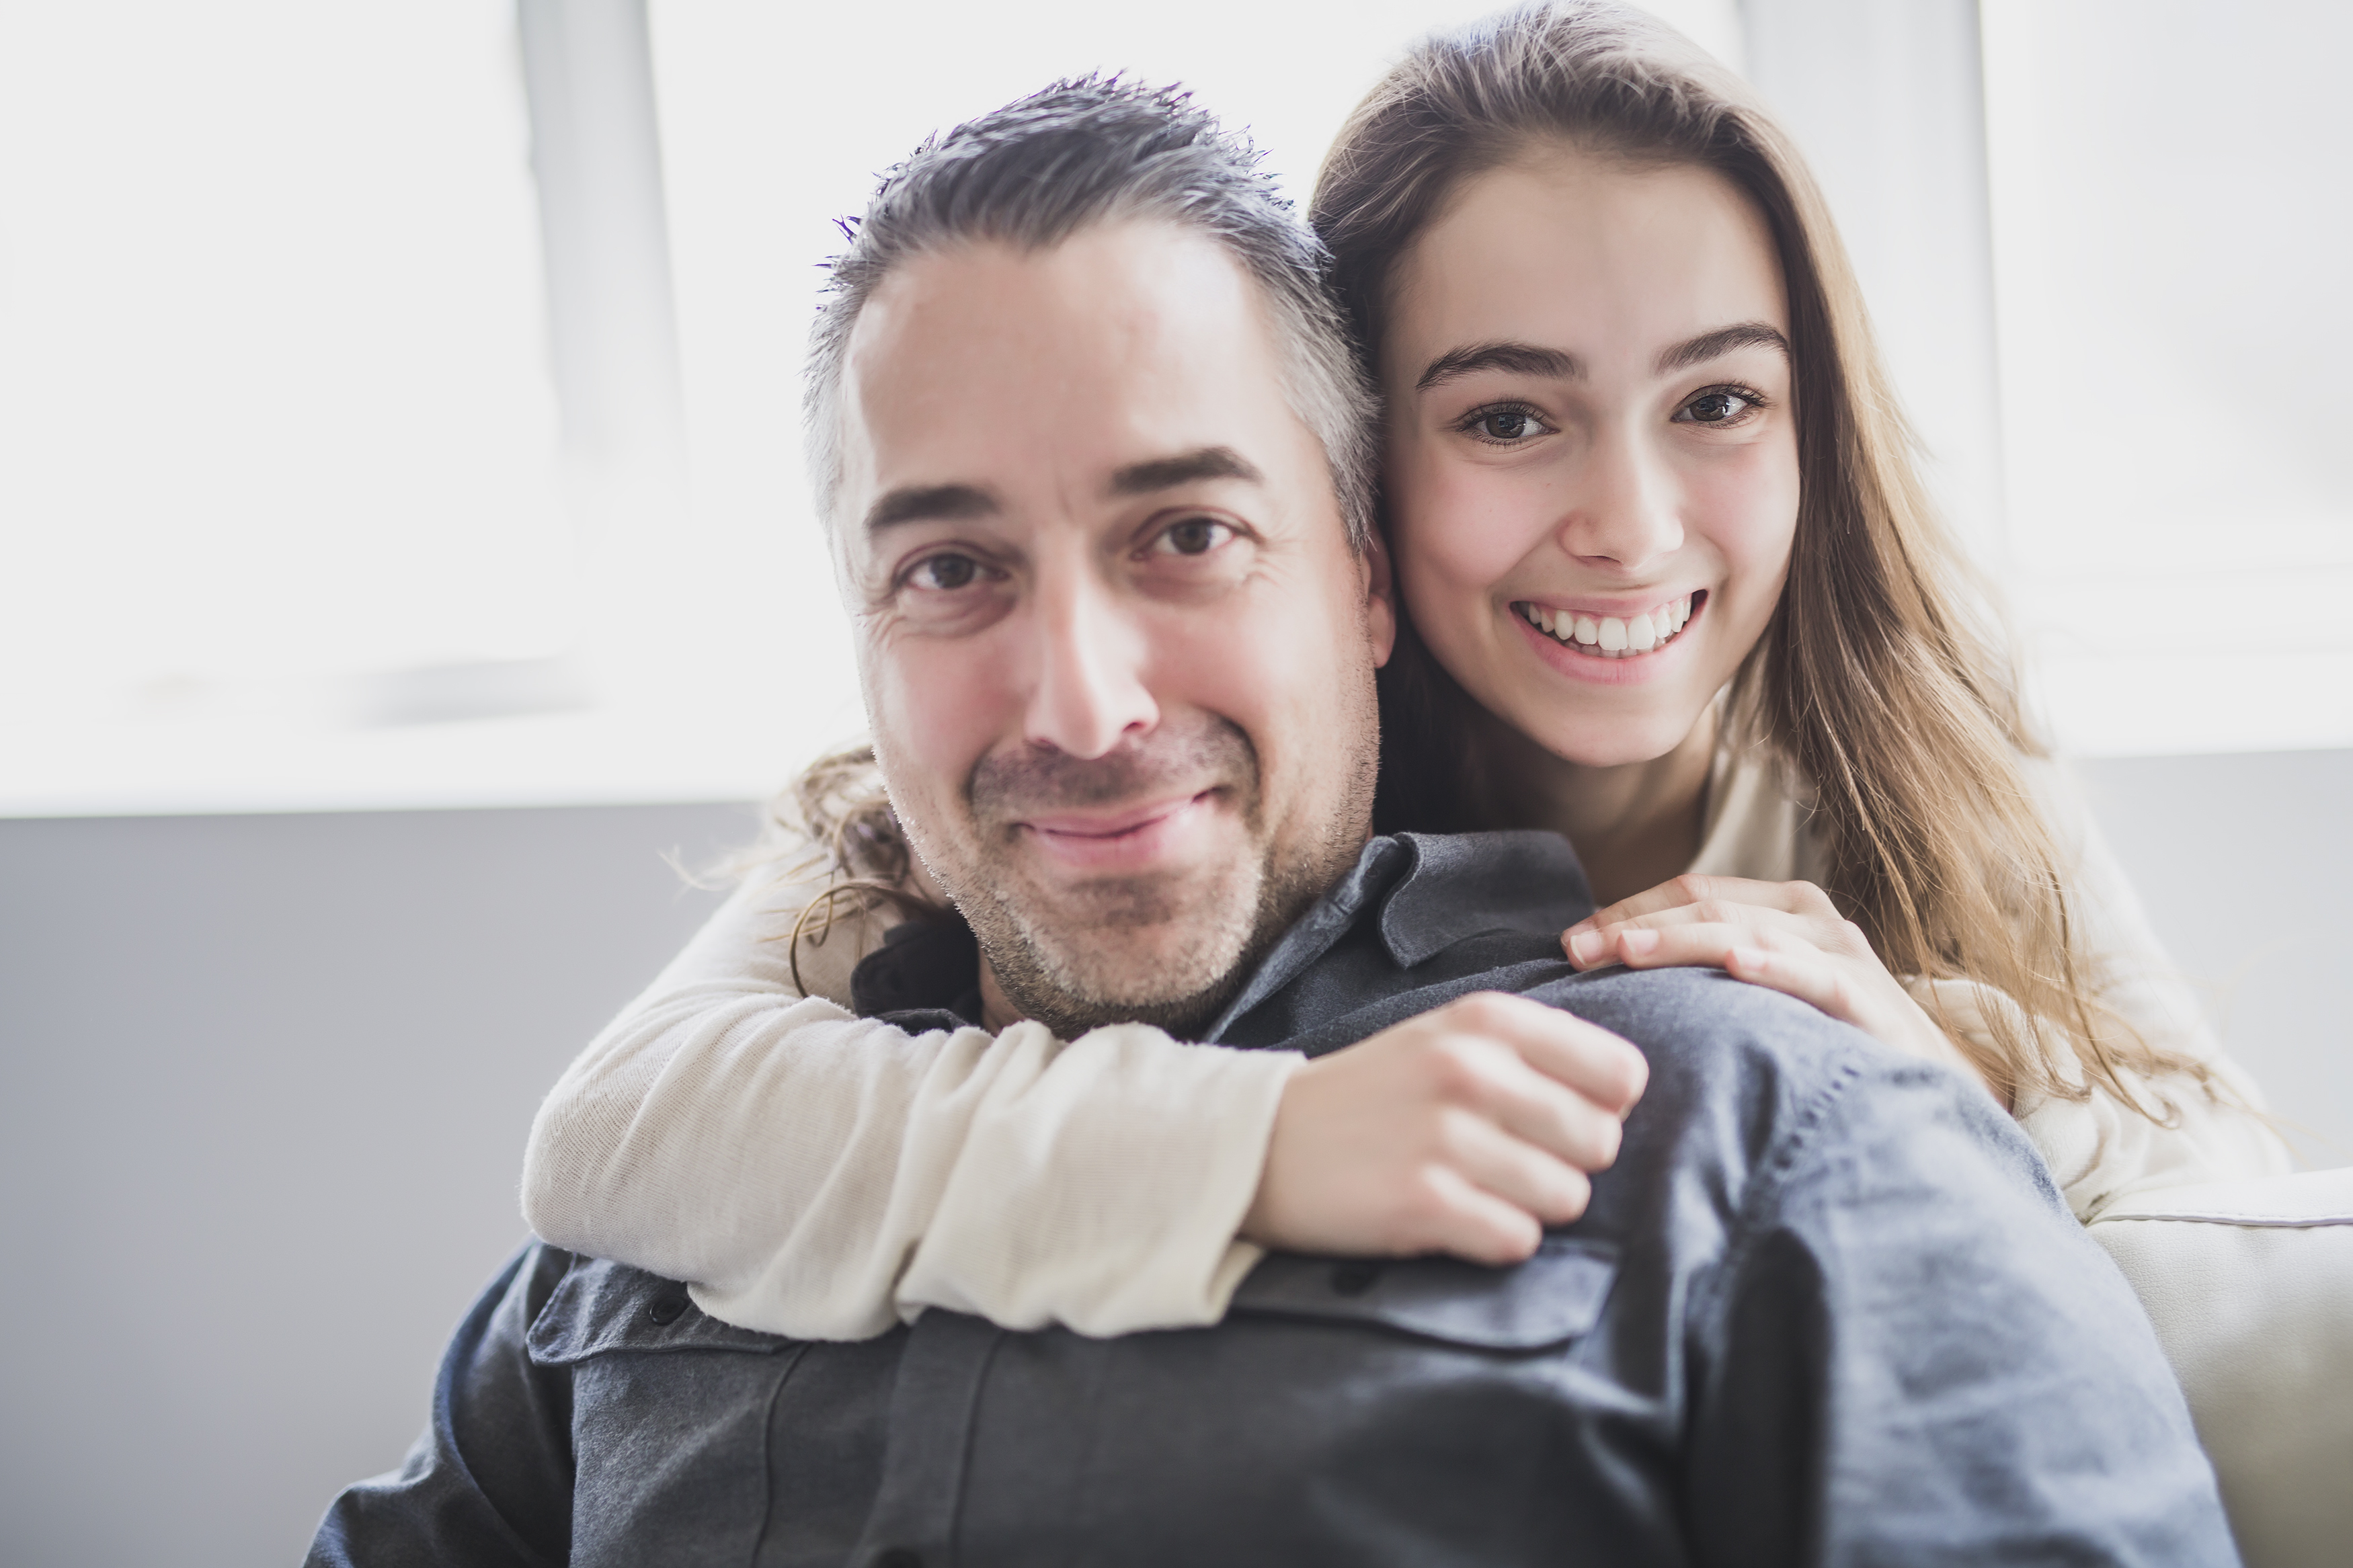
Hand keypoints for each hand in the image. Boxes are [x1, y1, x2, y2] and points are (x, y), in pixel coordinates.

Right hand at [1240, 992, 1647, 1264]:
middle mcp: (1471, 1070)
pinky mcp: (1423, 1203)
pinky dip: (1493, 1240)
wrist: (1261, 1143)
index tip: (1555, 1119)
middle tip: (1506, 1163)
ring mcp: (1446, 1137)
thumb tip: (1628, 1092)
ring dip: (1529, 1206)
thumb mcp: (1447, 1039)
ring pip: (1568, 1197)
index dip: (1601, 1108)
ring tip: (1474, 1190)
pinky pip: (1518, 1241)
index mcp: (1486, 1021)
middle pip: (1601, 1142)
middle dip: (1565, 1163)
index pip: (1621, 1073)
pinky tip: (1451, 1220)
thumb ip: (1534, 1052)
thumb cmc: (1373, 1095)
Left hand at [1561, 875, 1990, 1092]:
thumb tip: (1611, 975)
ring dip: (1680, 938)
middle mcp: (1812, 920)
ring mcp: (1843, 956)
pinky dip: (1775, 966)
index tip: (1569, 944)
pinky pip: (1816, 978)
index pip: (1690, 889)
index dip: (1626, 908)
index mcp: (1782, 908)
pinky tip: (1737, 964)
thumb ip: (1707, 974)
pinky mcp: (1869, 1002)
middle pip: (1708, 904)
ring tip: (1624, 950)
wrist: (1927, 1088)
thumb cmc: (1828, 1040)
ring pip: (1747, 931)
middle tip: (1574, 950)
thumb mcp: (1763, 996)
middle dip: (1634, 924)